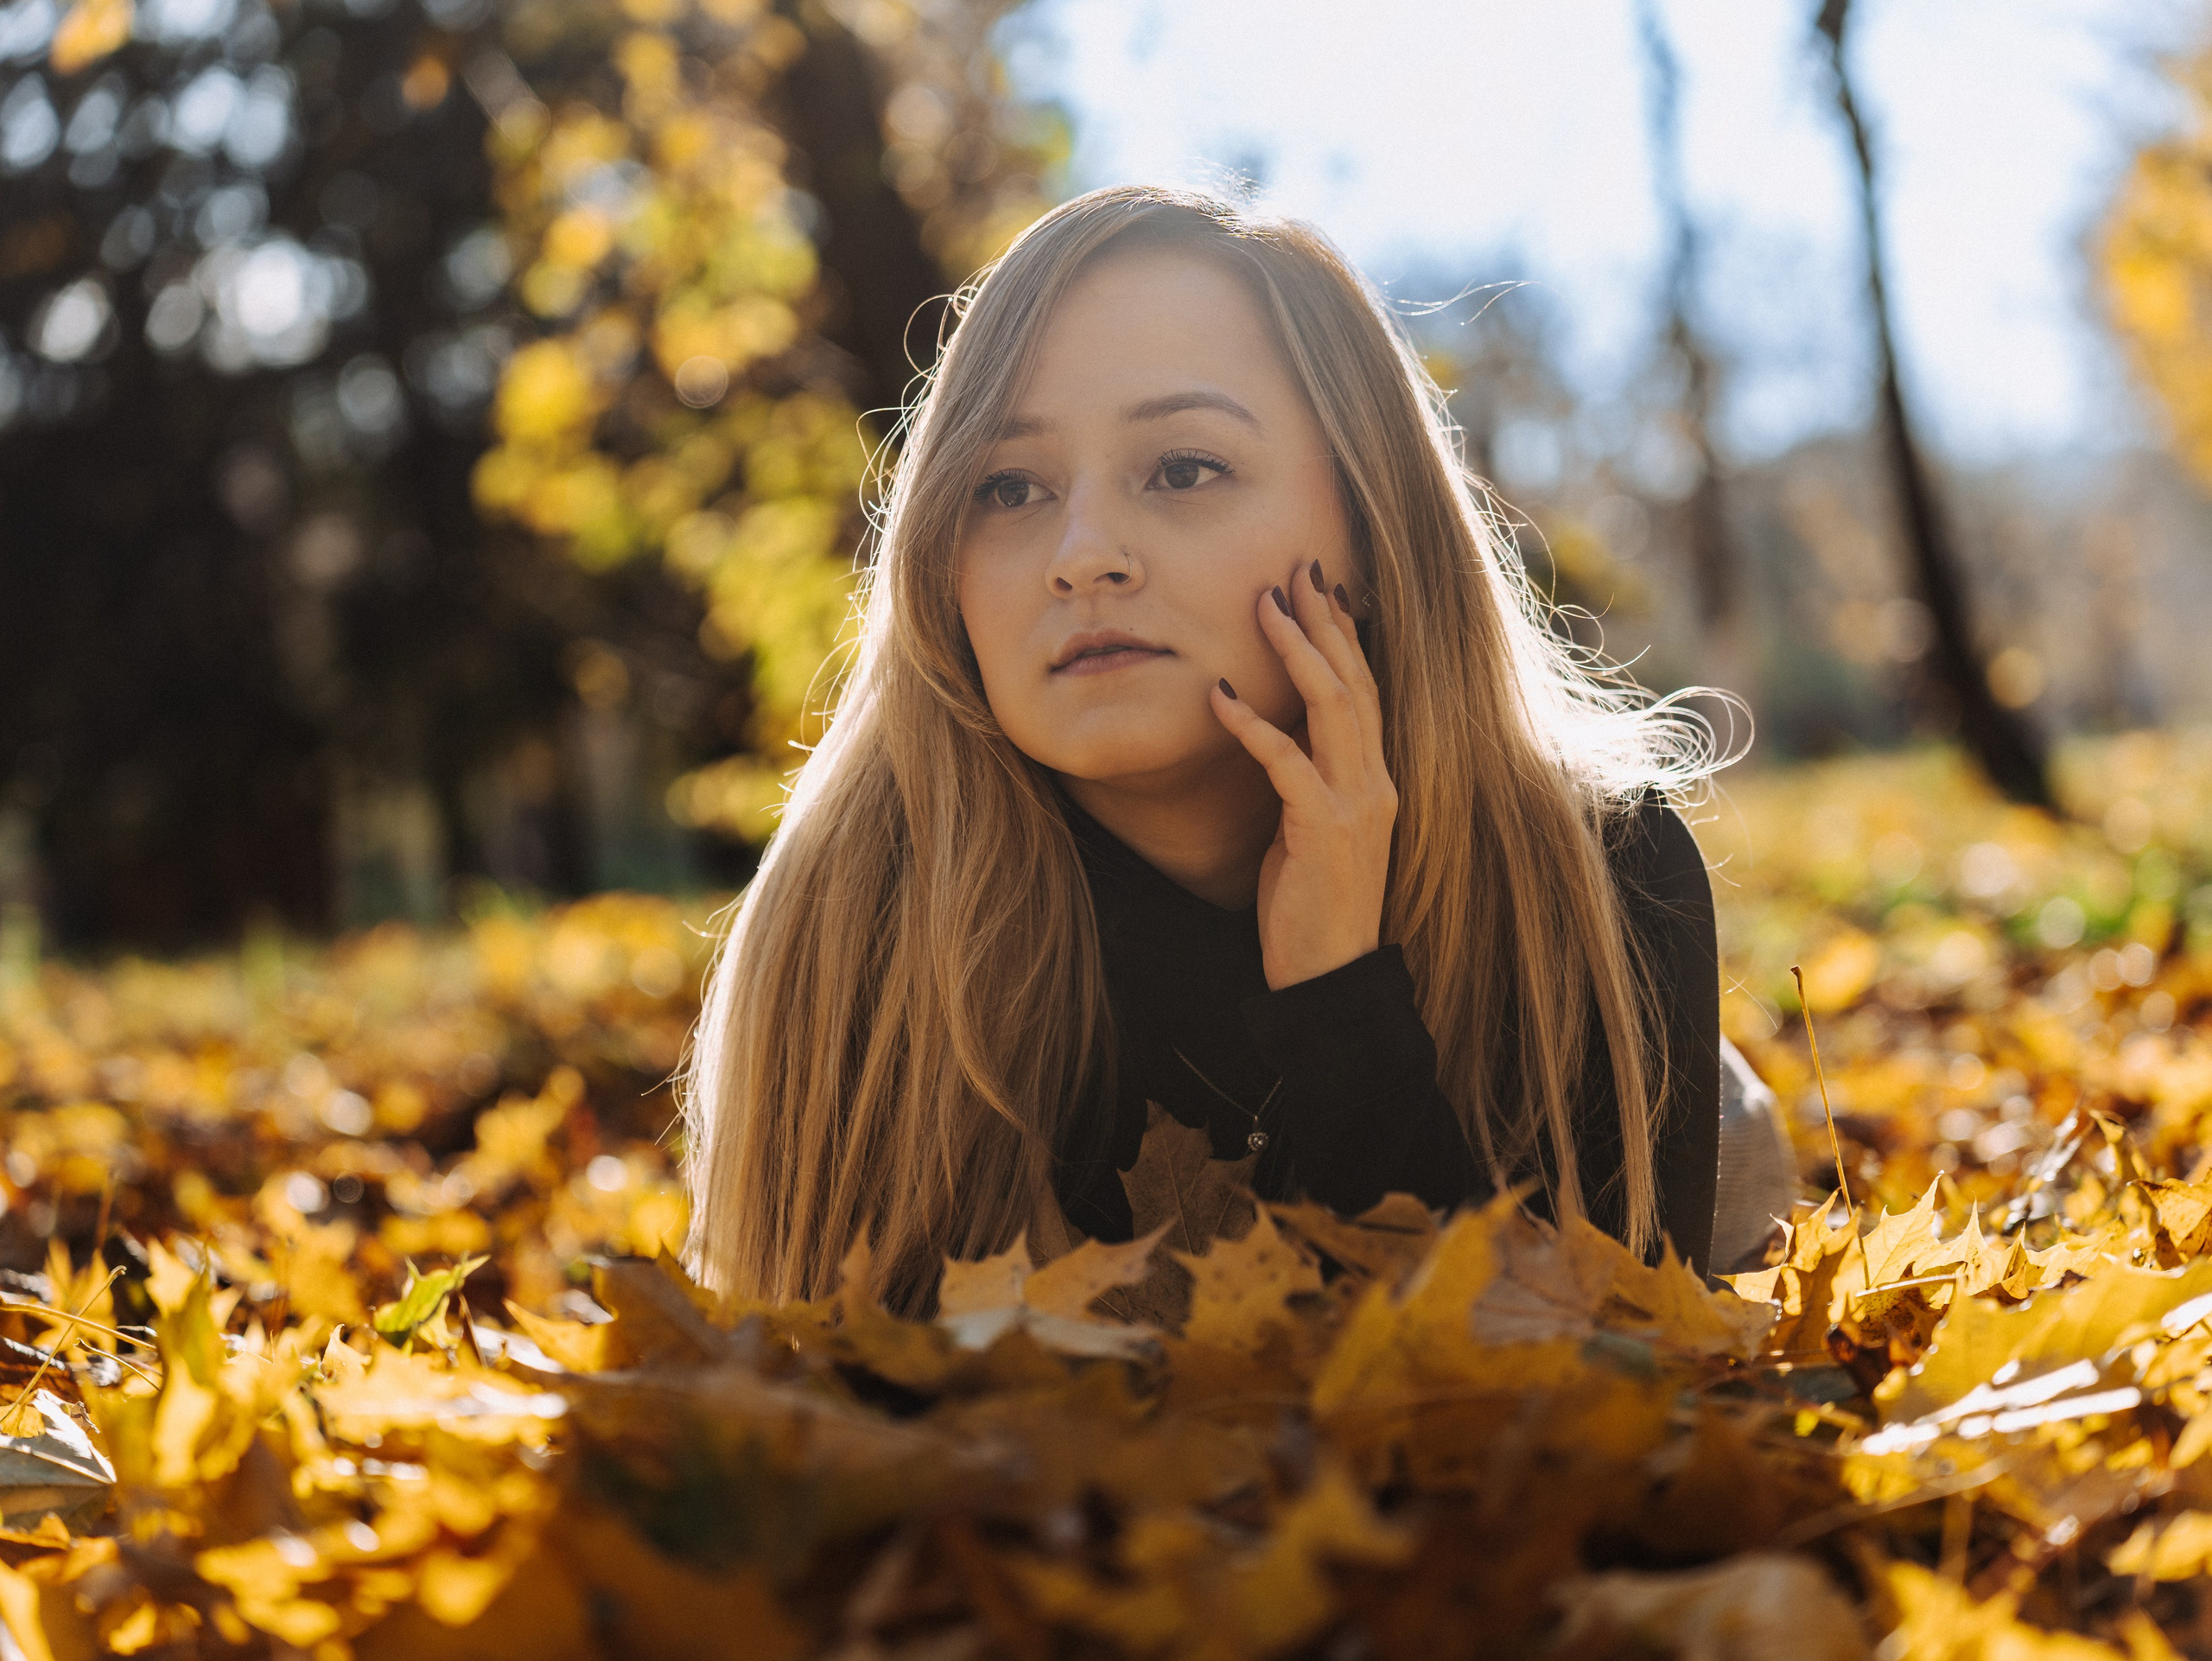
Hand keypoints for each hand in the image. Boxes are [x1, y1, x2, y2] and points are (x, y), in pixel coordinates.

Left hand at [1210, 560, 1397, 990]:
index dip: (1345, 636)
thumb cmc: (1312, 906)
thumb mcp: (1312, 829)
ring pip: (1332, 707)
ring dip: (1296, 650)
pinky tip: (1222, 694)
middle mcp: (1376, 782)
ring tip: (1265, 603)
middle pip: (1354, 682)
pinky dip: (1254, 724)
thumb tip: (1277, 734)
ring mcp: (1356, 804)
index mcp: (1376, 780)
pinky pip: (1287, 762)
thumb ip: (1307, 781)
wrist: (1329, 976)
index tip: (1322, 588)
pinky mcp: (1324, 830)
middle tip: (1297, 568)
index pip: (1366, 691)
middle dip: (1325, 621)